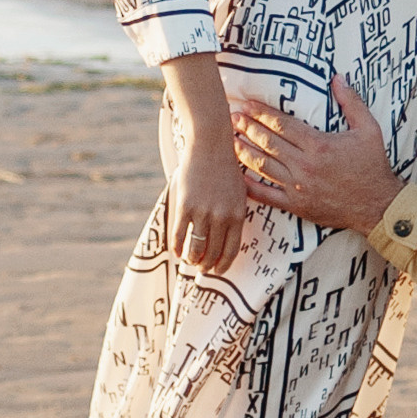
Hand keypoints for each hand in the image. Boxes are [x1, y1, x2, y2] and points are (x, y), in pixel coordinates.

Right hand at [168, 128, 249, 273]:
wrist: (210, 146)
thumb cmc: (226, 168)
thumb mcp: (240, 192)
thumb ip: (236, 214)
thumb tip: (230, 237)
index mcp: (237, 215)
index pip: (231, 250)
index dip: (224, 265)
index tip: (219, 271)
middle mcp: (221, 217)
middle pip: (213, 252)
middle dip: (207, 265)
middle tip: (202, 269)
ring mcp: (202, 212)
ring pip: (196, 247)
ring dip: (192, 259)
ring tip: (190, 260)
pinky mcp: (185, 206)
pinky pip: (179, 234)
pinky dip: (177, 247)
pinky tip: (177, 251)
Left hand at [236, 74, 405, 236]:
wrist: (378, 205)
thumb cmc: (373, 166)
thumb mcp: (369, 129)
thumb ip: (352, 102)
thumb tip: (338, 78)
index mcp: (319, 145)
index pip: (282, 124)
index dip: (262, 113)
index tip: (248, 105)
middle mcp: (305, 165)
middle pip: (268, 142)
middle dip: (247, 127)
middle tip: (233, 117)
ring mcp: (298, 187)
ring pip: (263, 166)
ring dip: (244, 151)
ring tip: (232, 140)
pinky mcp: (296, 205)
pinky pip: (267, 195)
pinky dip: (250, 186)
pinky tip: (238, 176)